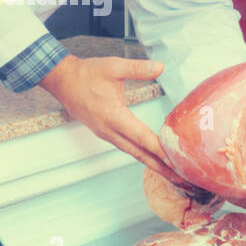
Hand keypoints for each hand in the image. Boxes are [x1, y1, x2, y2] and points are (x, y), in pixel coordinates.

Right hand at [39, 55, 187, 182]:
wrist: (62, 81)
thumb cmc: (86, 74)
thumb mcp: (113, 66)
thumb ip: (137, 68)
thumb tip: (160, 67)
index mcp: (114, 116)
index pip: (142, 138)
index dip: (160, 150)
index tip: (177, 162)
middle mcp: (110, 130)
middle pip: (140, 154)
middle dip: (162, 167)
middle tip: (182, 178)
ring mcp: (106, 134)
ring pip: (133, 153)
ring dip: (153, 164)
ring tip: (172, 173)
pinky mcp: (104, 133)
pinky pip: (126, 148)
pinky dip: (141, 156)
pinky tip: (152, 157)